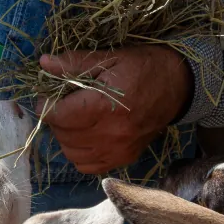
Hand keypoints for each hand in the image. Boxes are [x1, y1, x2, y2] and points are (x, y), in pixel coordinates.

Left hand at [38, 46, 194, 173]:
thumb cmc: (144, 66)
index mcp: (103, 106)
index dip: (46, 104)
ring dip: (66, 136)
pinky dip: (81, 152)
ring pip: (72, 154)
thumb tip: (44, 64)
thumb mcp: (110, 58)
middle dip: (56, 118)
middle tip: (63, 102)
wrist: (179, 86)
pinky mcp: (124, 158)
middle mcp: (109, 134)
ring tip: (74, 118)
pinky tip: (87, 135)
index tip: (49, 93)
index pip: (57, 115)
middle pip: (63, 135)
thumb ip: (75, 63)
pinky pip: (88, 166)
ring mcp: (117, 150)